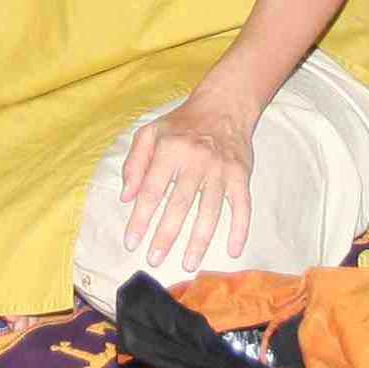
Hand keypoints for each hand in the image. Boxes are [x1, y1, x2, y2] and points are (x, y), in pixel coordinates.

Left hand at [118, 92, 259, 280]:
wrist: (224, 104)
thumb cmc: (182, 123)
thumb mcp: (150, 133)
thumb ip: (134, 163)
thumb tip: (126, 197)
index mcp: (169, 150)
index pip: (151, 191)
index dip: (140, 219)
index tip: (131, 243)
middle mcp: (195, 160)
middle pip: (179, 205)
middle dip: (166, 235)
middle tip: (154, 260)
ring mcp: (221, 169)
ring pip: (210, 210)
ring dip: (199, 240)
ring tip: (187, 263)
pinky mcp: (241, 175)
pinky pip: (242, 206)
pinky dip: (240, 229)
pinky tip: (233, 250)